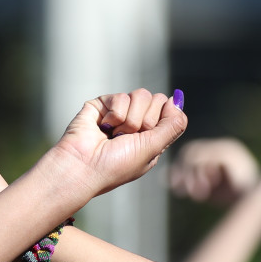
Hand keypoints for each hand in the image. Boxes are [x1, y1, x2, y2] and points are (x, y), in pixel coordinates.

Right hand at [42, 88, 187, 197]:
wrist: (82, 166)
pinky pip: (121, 96)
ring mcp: (120, 113)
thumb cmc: (115, 166)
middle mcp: (137, 124)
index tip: (149, 132)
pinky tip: (103, 128)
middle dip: (145, 120)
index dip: (164, 118)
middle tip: (129, 137)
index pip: (170, 111)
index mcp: (151, 138)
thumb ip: (172, 125)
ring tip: (115, 135)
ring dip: (129, 119)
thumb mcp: (153, 148)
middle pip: (157, 99)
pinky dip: (114, 114)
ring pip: (141, 95)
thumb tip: (178, 99)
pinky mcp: (103, 105)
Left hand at [169, 137, 259, 204]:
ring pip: (199, 156)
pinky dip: (202, 176)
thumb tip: (164, 178)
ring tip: (194, 194)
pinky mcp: (232, 156)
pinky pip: (209, 161)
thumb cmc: (231, 197)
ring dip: (191, 176)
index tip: (175, 188)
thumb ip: (186, 181)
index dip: (180, 168)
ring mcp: (228, 149)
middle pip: (192, 151)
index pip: (191, 153)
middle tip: (180, 191)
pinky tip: (201, 193)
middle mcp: (221, 146)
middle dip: (183, 172)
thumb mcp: (204, 189)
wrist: (255, 204)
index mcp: (215, 151)